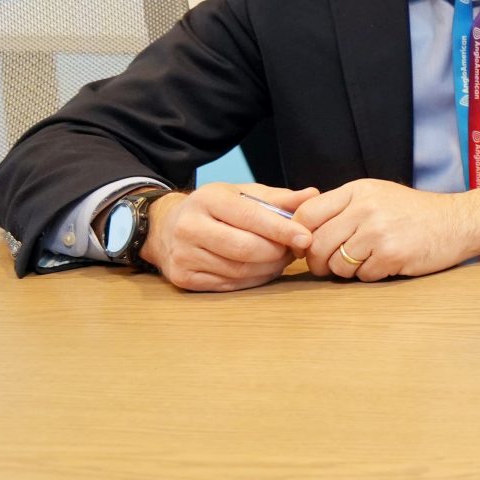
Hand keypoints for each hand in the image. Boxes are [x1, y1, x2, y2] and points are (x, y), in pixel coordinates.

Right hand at [140, 183, 318, 291]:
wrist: (166, 227)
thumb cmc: (215, 209)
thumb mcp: (242, 194)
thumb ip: (278, 198)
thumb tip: (313, 195)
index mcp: (207, 200)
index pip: (250, 217)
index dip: (281, 230)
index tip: (306, 238)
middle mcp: (190, 227)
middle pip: (245, 248)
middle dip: (277, 252)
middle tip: (295, 250)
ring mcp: (183, 255)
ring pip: (239, 270)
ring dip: (269, 268)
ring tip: (281, 258)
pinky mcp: (183, 278)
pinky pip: (229, 284)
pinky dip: (253, 279)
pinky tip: (263, 270)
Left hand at [295, 179, 479, 281]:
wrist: (458, 222)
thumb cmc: (415, 213)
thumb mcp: (377, 196)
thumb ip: (343, 208)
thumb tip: (301, 231)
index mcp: (358, 191)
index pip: (307, 214)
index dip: (299, 235)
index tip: (306, 246)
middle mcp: (366, 208)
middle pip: (317, 244)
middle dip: (318, 262)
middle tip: (328, 266)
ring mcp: (379, 231)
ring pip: (337, 264)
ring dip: (345, 271)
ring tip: (364, 261)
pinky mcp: (392, 254)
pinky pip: (362, 275)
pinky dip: (370, 275)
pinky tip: (385, 264)